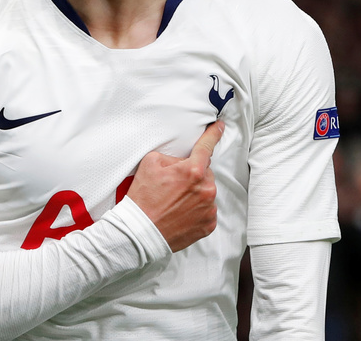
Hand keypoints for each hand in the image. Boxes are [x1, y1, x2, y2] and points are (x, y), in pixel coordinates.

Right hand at [127, 121, 223, 251]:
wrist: (140, 232)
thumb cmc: (143, 199)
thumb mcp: (150, 163)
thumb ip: (171, 156)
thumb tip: (181, 160)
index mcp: (192, 171)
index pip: (206, 146)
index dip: (214, 134)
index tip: (220, 127)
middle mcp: (205, 189)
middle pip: (204, 172)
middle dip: (192, 175)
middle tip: (173, 185)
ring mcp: (208, 208)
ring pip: (206, 191)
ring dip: (194, 192)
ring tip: (174, 201)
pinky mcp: (208, 224)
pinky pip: (206, 210)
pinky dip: (196, 209)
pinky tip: (180, 212)